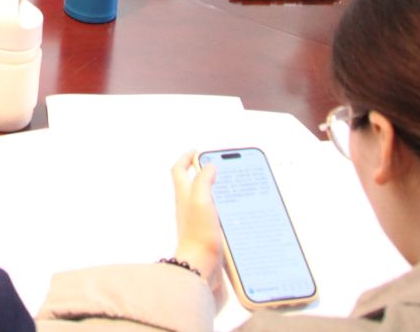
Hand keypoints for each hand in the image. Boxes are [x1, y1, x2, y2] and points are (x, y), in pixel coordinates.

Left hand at [168, 153, 225, 294]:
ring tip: (236, 190)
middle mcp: (188, 208)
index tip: (198, 151)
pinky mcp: (208, 237)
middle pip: (192, 184)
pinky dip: (225, 213)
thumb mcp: (200, 201)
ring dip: (217, 193)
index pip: (179, 170)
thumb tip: (208, 165)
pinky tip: (240, 217)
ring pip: (205, 202)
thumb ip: (203, 181)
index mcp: (185, 196)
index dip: (186, 158)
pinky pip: (216, 219)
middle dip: (203, 173)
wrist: (200, 269)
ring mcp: (198, 223)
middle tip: (221, 168)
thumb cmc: (199, 235)